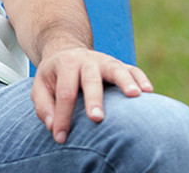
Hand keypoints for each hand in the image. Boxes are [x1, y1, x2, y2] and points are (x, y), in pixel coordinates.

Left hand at [31, 47, 153, 143]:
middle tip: (96, 118)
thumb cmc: (55, 76)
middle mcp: (87, 61)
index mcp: (66, 64)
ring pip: (116, 69)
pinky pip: (133, 69)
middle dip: (94, 100)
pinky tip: (148, 91)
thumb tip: (52, 126)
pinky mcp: (120, 65)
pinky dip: (141, 78)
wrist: (68, 51)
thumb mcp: (40, 86)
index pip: (65, 93)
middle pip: (90, 80)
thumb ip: (43, 106)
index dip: (63, 116)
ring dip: (125, 82)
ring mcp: (105, 61)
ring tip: (134, 96)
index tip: (60, 137)